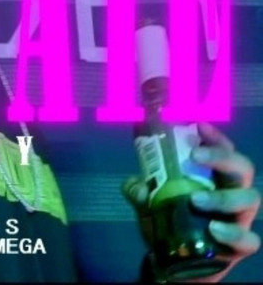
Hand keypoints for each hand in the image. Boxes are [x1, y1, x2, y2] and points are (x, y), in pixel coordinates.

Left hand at [122, 122, 260, 281]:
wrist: (177, 263)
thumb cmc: (170, 220)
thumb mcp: (148, 201)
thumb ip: (138, 189)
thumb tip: (139, 187)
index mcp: (212, 175)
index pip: (221, 148)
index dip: (214, 136)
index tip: (198, 125)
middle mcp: (231, 191)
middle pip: (241, 167)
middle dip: (221, 156)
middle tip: (195, 155)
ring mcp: (238, 218)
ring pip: (250, 199)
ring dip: (224, 196)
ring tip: (196, 199)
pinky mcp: (239, 246)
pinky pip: (249, 240)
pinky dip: (233, 233)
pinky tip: (214, 230)